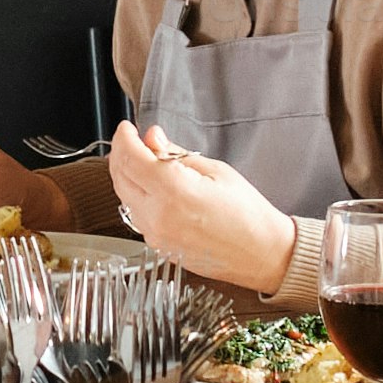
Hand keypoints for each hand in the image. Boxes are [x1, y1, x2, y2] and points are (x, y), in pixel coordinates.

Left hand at [100, 122, 289, 292]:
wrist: (262, 254)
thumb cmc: (247, 214)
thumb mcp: (216, 171)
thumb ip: (176, 155)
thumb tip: (153, 139)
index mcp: (174, 192)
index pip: (131, 158)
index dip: (124, 138)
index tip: (127, 128)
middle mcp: (159, 217)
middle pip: (120, 178)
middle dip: (121, 154)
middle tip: (131, 140)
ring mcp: (156, 236)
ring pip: (124, 198)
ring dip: (126, 176)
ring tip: (142, 161)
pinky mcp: (159, 247)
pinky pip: (136, 216)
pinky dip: (136, 197)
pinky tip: (149, 186)